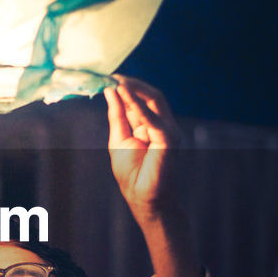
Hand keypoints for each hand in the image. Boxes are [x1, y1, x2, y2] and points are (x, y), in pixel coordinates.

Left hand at [104, 77, 202, 276]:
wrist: (145, 201)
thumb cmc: (133, 175)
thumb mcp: (118, 140)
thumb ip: (117, 116)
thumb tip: (110, 91)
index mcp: (152, 125)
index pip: (141, 99)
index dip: (126, 87)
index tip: (108, 76)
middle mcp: (164, 125)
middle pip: (151, 95)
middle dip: (131, 84)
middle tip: (112, 75)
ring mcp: (169, 132)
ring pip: (156, 101)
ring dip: (135, 90)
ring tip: (117, 81)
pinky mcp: (170, 141)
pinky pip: (155, 120)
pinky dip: (140, 106)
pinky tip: (125, 95)